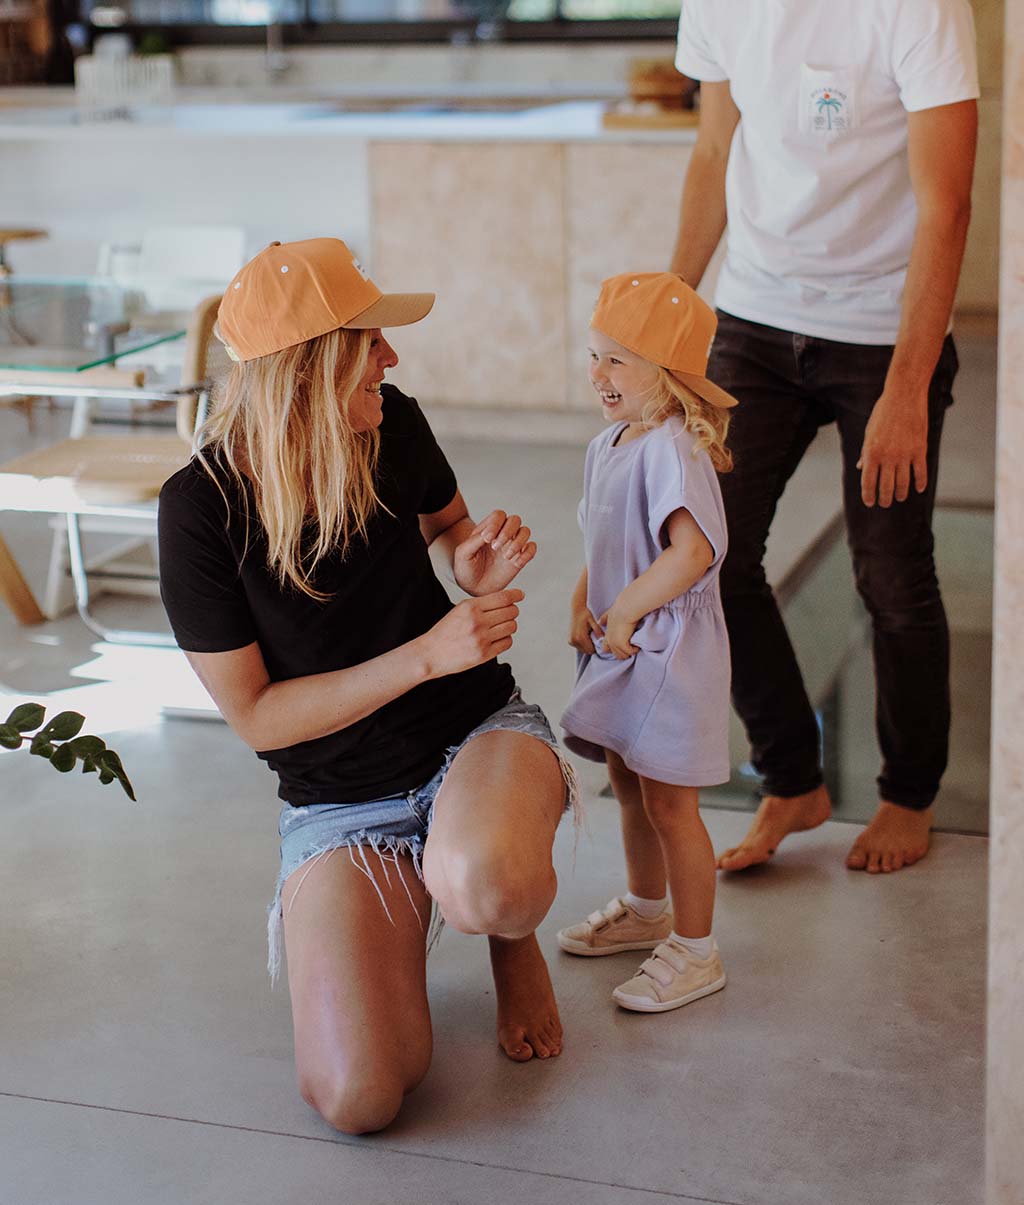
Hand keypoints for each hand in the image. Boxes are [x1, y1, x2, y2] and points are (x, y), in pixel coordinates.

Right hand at [420, 589, 522, 678]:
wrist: (431, 654)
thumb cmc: (444, 632)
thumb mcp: (459, 610)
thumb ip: (481, 605)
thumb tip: (505, 600)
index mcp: (470, 607)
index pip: (503, 597)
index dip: (515, 595)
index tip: (520, 595)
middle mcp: (477, 622)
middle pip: (511, 611)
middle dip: (512, 611)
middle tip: (508, 613)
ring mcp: (482, 639)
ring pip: (512, 626)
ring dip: (509, 625)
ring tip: (500, 627)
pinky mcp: (484, 654)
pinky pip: (507, 642)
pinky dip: (505, 639)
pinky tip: (496, 638)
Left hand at [453, 510, 535, 596]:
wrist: (473, 588)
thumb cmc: (466, 568)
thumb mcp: (463, 553)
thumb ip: (474, 541)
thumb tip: (488, 534)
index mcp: (488, 529)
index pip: (498, 516)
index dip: (496, 524)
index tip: (487, 539)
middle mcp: (502, 534)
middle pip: (515, 520)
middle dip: (508, 531)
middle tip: (496, 547)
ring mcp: (512, 546)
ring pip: (525, 531)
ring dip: (518, 542)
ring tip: (506, 556)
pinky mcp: (520, 559)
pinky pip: (531, 549)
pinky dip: (527, 554)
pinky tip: (515, 563)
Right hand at [569, 605, 602, 654]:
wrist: (577, 609)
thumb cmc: (586, 615)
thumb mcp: (594, 622)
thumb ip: (598, 632)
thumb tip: (602, 640)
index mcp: (580, 637)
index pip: (591, 650)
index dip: (596, 647)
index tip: (597, 639)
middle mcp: (574, 640)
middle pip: (587, 651)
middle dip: (591, 646)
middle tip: (593, 637)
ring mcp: (571, 641)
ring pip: (583, 650)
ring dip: (587, 645)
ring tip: (588, 635)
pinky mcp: (569, 641)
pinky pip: (579, 647)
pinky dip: (582, 644)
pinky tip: (584, 636)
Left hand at [598, 600, 640, 659]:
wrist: (625, 609)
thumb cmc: (620, 609)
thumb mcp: (609, 614)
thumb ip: (604, 619)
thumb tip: (600, 622)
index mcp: (608, 634)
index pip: (605, 648)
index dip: (613, 649)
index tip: (622, 646)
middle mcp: (610, 640)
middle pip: (616, 654)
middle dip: (624, 652)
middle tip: (632, 646)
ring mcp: (615, 643)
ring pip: (623, 655)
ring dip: (630, 652)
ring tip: (635, 645)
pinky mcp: (622, 644)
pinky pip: (630, 652)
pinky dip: (635, 649)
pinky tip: (638, 643)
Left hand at [857, 387, 928, 507]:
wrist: (903, 396)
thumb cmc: (883, 413)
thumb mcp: (869, 433)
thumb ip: (866, 453)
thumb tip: (861, 469)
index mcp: (871, 453)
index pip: (868, 482)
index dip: (868, 496)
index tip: (870, 503)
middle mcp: (887, 456)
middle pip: (885, 487)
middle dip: (884, 499)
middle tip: (885, 503)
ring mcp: (905, 454)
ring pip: (903, 483)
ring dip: (900, 493)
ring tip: (900, 497)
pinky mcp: (920, 449)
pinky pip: (920, 472)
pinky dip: (919, 483)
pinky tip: (918, 489)